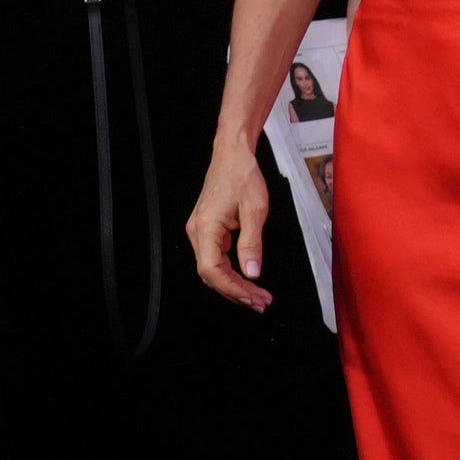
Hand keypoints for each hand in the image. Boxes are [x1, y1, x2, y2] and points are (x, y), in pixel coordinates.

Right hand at [185, 144, 273, 310]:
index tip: (254, 298)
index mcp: (205, 229)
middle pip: (211, 274)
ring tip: (258, 297)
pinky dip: (232, 272)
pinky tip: (248, 280)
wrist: (233, 155)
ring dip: (235, 284)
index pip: (211, 270)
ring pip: (214, 268)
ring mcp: (200, 232)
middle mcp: (197, 233)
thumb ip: (252, 244)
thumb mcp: (255, 210)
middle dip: (236, 292)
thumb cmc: (243, 177)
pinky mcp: (208, 230)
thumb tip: (253, 273)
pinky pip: (216, 258)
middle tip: (262, 303)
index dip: (232, 289)